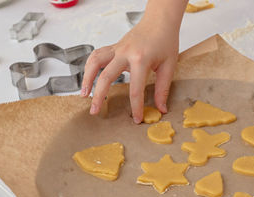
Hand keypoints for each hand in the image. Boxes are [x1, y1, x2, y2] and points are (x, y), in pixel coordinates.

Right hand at [81, 0, 187, 123]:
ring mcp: (117, 48)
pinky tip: (88, 78)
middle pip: (106, 77)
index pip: (135, 89)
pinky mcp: (114, 47)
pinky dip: (90, 66)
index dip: (136, 107)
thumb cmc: (166, 41)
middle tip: (95, 112)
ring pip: (95, 62)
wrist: (160, 21)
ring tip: (84, 95)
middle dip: (99, 96)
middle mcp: (125, 53)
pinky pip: (97, 56)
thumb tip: (161, 109)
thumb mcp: (169, 66)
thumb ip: (163, 89)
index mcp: (141, 60)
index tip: (136, 119)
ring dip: (87, 79)